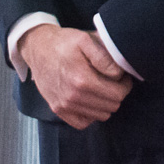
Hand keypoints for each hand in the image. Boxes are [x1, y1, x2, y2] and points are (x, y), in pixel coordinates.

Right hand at [18, 24, 132, 129]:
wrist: (38, 48)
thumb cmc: (64, 42)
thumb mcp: (86, 39)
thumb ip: (105, 57)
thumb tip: (118, 74)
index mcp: (82, 79)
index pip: (118, 94)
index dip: (125, 84)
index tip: (122, 76)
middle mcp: (73, 97)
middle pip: (111, 106)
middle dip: (117, 93)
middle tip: (114, 81)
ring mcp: (64, 105)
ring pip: (100, 116)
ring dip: (105, 103)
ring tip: (102, 87)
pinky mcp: (58, 109)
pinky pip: (82, 123)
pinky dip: (90, 114)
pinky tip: (90, 99)